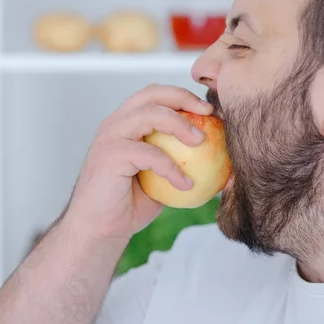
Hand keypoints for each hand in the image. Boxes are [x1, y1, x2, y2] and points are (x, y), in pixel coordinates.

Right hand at [64, 84, 213, 239]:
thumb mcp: (163, 179)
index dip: (184, 96)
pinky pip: (149, 154)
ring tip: (202, 141)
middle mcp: (116, 123)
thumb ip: (182, 162)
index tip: (210, 111)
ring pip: (149, 114)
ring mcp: (110, 137)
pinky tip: (187, 184)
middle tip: (209, 114)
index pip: (156, 95)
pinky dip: (172, 168)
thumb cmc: (130, 205)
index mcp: (127, 123)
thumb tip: (224, 162)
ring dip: (179, 123)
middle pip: (152, 94)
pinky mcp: (110, 155)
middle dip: (184, 98)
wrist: (99, 229)